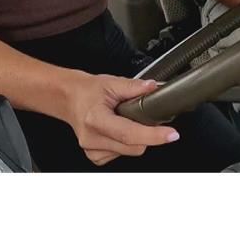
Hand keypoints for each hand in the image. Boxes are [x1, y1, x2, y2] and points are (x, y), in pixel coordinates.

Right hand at [62, 74, 179, 165]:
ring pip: (130, 152)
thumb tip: (153, 88)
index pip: (130, 134)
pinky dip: (125, 144)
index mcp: (95, 120)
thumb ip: (134, 86)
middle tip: (146, 118)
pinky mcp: (95, 157)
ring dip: (135, 139)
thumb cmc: (86, 91)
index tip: (171, 134)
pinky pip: (121, 155)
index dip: (154, 136)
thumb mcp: (110, 82)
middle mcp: (92, 139)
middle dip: (147, 134)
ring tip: (124, 121)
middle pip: (134, 147)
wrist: (68, 98)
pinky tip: (117, 131)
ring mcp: (93, 150)